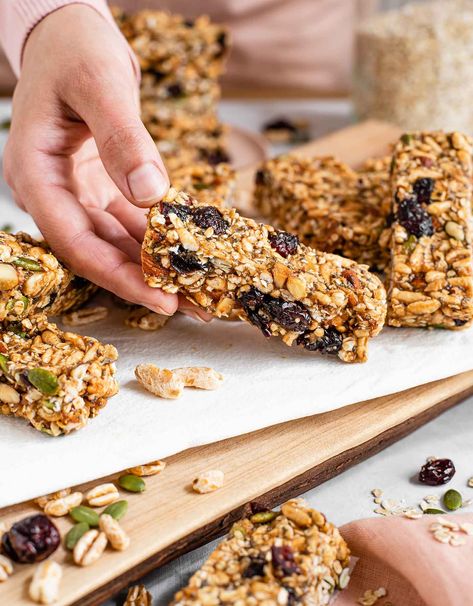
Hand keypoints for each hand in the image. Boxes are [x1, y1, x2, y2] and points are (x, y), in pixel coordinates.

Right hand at [3, 5, 184, 315]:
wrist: (71, 33)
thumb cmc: (75, 48)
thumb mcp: (99, 84)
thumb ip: (123, 138)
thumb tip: (151, 195)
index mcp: (35, 173)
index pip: (74, 241)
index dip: (118, 275)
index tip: (161, 299)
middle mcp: (52, 191)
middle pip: (98, 251)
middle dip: (144, 282)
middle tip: (192, 306)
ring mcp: (76, 191)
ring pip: (116, 241)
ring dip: (154, 266)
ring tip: (197, 290)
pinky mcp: (100, 186)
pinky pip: (129, 220)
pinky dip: (157, 238)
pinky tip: (186, 254)